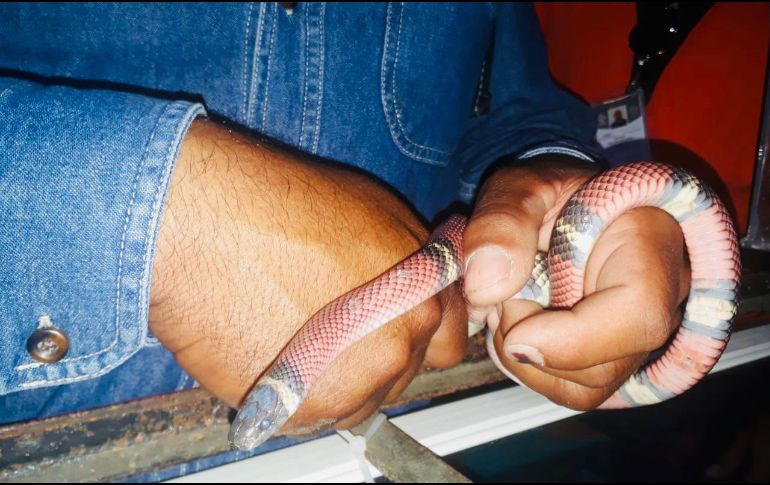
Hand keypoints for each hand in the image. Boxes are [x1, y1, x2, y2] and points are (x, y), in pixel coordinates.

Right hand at [149, 120, 466, 433]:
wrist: (206, 226)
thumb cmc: (279, 205)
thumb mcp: (374, 212)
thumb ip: (413, 261)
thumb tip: (422, 278)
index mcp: (424, 296)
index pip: (453, 338)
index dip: (423, 327)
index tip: (400, 321)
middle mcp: (400, 345)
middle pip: (406, 370)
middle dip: (381, 351)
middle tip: (339, 324)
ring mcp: (354, 383)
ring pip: (362, 399)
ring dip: (342, 378)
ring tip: (300, 338)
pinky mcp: (304, 409)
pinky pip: (316, 415)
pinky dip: (301, 394)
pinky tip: (275, 354)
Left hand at [463, 156, 689, 409]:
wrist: (565, 206)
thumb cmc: (552, 192)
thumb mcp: (520, 186)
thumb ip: (502, 221)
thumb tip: (486, 287)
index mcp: (650, 243)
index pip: (638, 312)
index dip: (572, 337)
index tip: (511, 324)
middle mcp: (661, 300)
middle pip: (606, 364)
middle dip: (531, 340)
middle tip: (502, 294)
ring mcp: (639, 336)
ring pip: (586, 386)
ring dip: (524, 356)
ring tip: (508, 304)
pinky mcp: (613, 358)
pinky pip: (573, 390)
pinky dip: (528, 368)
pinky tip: (515, 326)